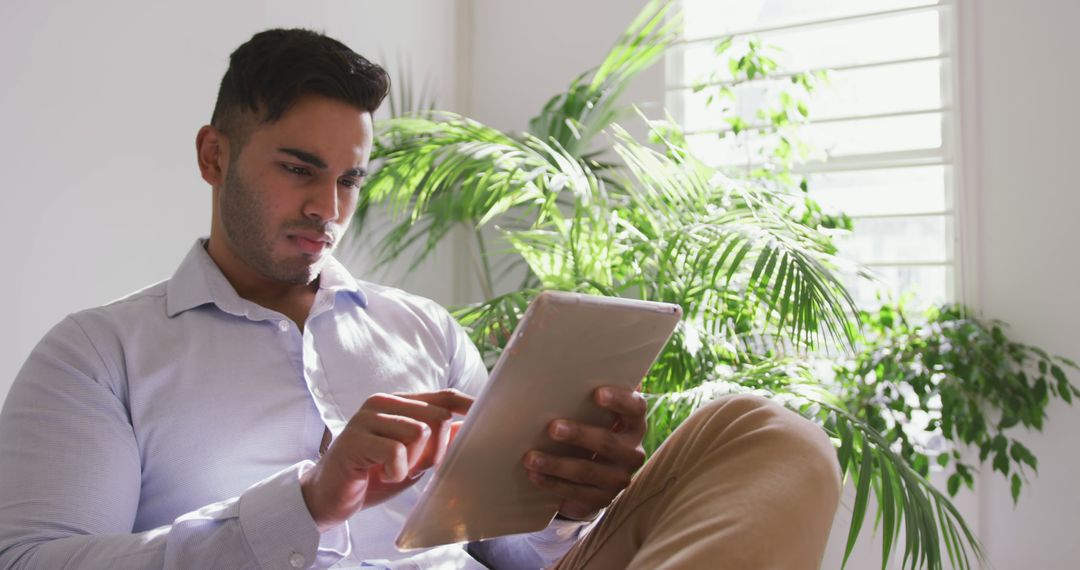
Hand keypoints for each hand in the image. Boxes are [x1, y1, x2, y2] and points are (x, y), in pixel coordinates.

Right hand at [300, 389, 471, 531]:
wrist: (329, 496)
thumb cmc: (372, 475)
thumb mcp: (413, 458)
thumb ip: (437, 442)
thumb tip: (470, 429)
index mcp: (399, 403)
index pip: (443, 396)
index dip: (468, 405)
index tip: (488, 415)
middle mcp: (382, 403)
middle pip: (437, 416)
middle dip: (437, 450)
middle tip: (415, 467)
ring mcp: (366, 418)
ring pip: (419, 432)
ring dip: (413, 462)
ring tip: (394, 470)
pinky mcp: (354, 439)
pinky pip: (396, 452)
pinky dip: (396, 471)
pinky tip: (382, 475)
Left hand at [523, 386, 647, 520]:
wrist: (595, 475)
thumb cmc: (590, 430)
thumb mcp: (593, 417)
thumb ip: (584, 401)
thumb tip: (552, 373)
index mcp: (634, 425)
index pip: (635, 409)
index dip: (619, 401)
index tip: (597, 393)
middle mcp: (632, 453)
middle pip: (608, 443)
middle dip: (579, 435)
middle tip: (552, 428)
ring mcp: (619, 479)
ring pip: (587, 472)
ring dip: (557, 465)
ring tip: (530, 458)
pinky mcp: (603, 499)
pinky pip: (577, 493)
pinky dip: (553, 485)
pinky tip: (535, 476)